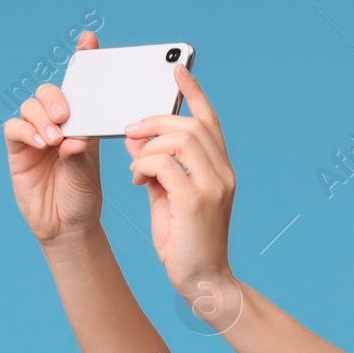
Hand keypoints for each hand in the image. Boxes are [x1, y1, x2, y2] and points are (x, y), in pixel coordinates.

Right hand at [4, 31, 103, 245]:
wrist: (67, 225)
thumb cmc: (83, 196)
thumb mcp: (90, 171)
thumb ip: (82, 151)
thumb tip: (73, 136)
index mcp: (82, 122)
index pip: (80, 86)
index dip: (83, 59)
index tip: (89, 41)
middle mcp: (58, 124)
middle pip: (49, 92)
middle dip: (56, 98)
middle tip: (67, 117)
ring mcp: (36, 135)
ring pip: (31, 107)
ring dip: (42, 118)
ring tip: (55, 140)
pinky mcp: (18, 149)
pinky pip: (15, 128)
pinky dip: (26, 131)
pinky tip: (40, 143)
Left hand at [124, 63, 236, 299]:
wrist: (203, 281)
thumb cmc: (186, 243)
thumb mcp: (167, 198)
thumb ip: (155, 167)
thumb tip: (136, 139)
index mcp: (220, 170)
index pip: (209, 121)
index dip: (193, 93)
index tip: (176, 71)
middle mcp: (223, 174)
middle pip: (191, 125)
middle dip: (155, 121)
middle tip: (130, 132)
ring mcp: (213, 186)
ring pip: (179, 139)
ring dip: (149, 145)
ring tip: (135, 165)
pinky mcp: (197, 201)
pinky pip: (165, 164)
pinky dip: (144, 166)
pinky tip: (137, 181)